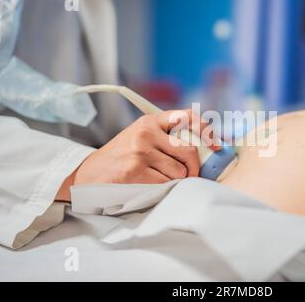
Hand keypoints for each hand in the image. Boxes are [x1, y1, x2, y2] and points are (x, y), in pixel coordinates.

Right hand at [55, 110, 220, 201]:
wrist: (89, 175)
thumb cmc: (122, 158)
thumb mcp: (141, 138)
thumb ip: (167, 138)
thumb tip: (205, 147)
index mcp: (150, 121)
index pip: (187, 117)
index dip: (206, 130)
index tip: (216, 145)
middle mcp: (146, 133)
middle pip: (190, 150)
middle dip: (193, 167)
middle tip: (188, 174)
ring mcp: (141, 151)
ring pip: (180, 171)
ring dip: (175, 180)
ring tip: (156, 177)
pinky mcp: (136, 171)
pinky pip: (167, 183)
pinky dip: (163, 188)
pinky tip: (148, 184)